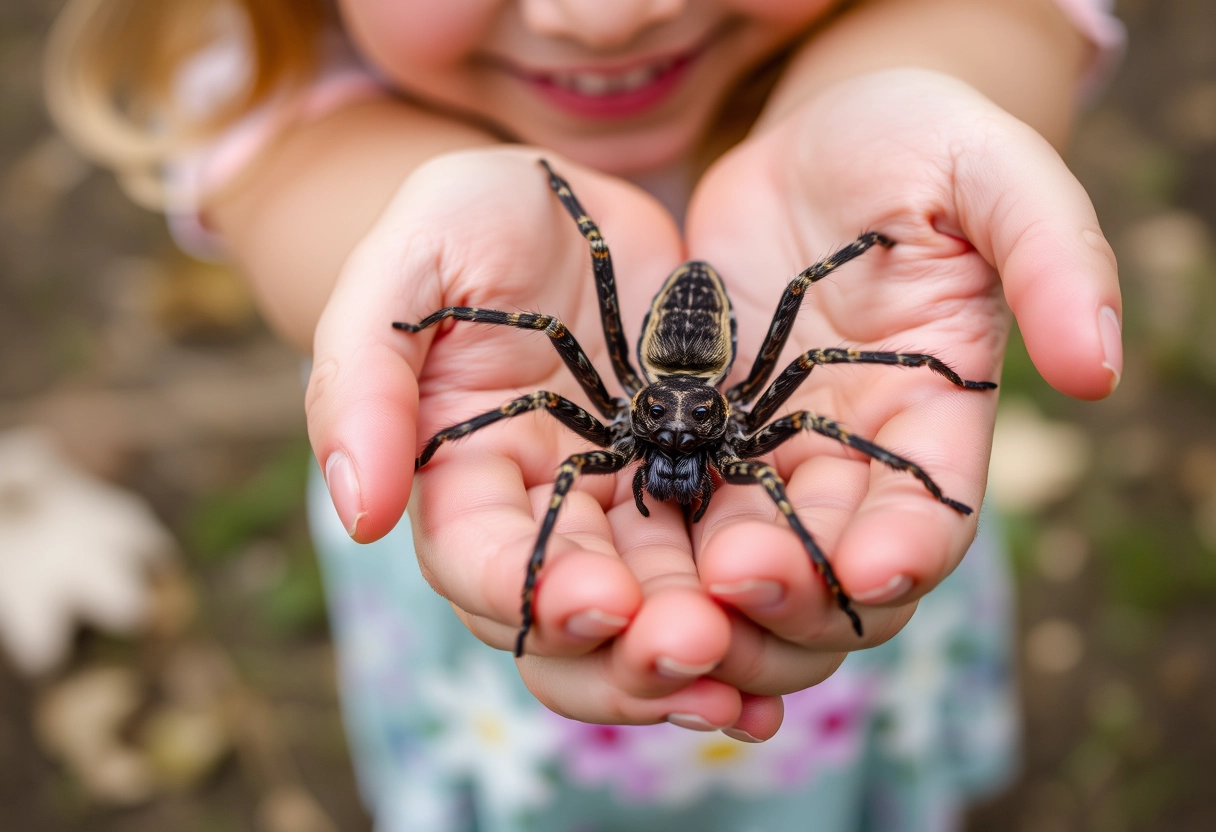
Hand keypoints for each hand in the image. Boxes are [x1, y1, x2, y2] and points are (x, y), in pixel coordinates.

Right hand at [305, 148, 805, 736]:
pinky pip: (721, 572)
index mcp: (459, 474)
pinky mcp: (696, 491)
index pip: (477, 563)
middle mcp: (538, 515)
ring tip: (753, 671)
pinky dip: (756, 617)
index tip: (596, 599)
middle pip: (570, 623)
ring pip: (652, 617)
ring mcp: (621, 510)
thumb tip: (358, 512)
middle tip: (695, 646)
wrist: (581, 203)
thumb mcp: (412, 259)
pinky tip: (792, 648)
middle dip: (628, 651)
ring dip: (700, 657)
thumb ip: (363, 375)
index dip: (528, 594)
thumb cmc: (480, 218)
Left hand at [682, 68, 1120, 693]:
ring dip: (718, 588)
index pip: (936, 517)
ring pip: (755, 555)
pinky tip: (626, 551)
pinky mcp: (708, 431)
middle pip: (838, 566)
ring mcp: (778, 447)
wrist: (808, 141)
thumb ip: (1051, 253)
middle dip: (795, 593)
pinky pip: (685, 502)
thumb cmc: (912, 142)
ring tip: (675, 592)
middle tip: (736, 585)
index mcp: (940, 413)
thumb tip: (1097, 368)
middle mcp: (859, 450)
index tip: (866, 571)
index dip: (907, 551)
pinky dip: (662, 540)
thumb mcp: (988, 170)